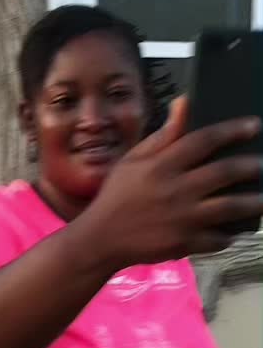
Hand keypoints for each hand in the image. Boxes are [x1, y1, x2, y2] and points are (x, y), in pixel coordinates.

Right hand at [89, 96, 261, 265]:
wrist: (100, 240)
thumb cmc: (115, 197)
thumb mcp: (132, 160)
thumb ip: (162, 135)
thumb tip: (184, 103)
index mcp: (163, 165)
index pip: (205, 140)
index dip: (233, 131)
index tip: (254, 126)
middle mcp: (177, 189)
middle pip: (224, 173)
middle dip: (250, 167)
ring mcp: (182, 218)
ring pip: (228, 207)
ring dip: (252, 203)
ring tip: (262, 199)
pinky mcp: (183, 244)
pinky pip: (216, 239)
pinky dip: (228, 236)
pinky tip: (234, 231)